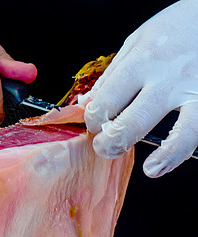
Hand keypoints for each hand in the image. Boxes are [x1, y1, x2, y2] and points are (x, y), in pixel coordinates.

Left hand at [84, 0, 197, 177]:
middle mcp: (167, 77)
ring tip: (145, 168)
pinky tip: (164, 163)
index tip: (94, 123)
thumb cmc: (175, 29)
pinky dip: (179, 152)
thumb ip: (114, 73)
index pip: (107, 100)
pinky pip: (196, 131)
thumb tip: (89, 102)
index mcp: (142, 60)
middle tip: (103, 147)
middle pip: (133, 120)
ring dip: (159, 155)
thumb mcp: (137, 42)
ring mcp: (193, 90)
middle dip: (111, 141)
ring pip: (177, 131)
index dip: (94, 118)